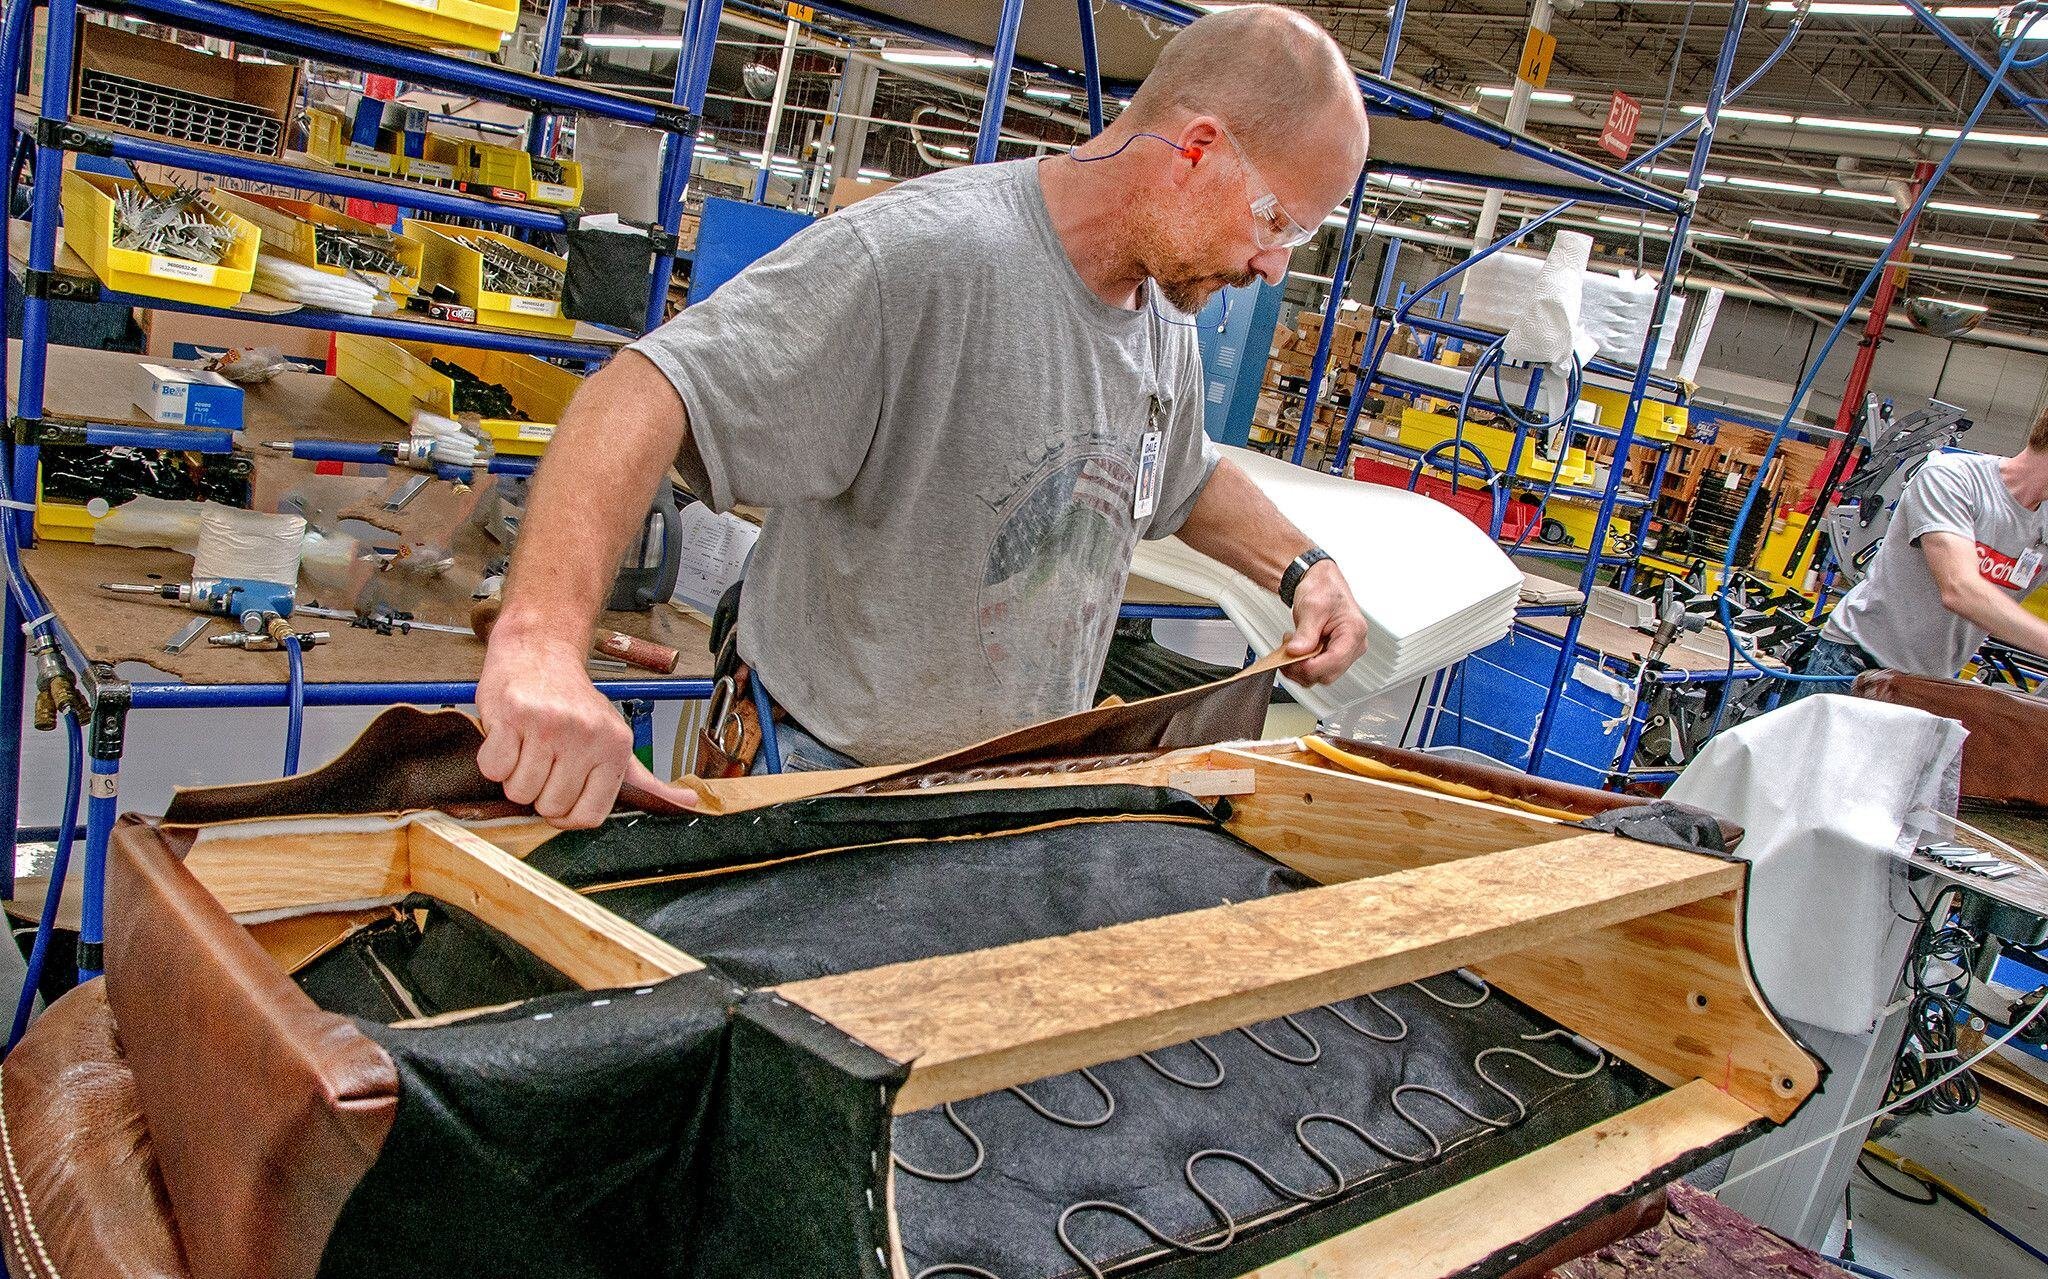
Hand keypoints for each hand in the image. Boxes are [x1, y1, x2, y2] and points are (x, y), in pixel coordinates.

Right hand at [475, 633, 699, 828]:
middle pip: (550, 807)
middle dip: (539, 792)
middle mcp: (586, 735)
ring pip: (519, 792)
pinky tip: (509, 737)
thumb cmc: (575, 703)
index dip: (566, 813)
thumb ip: (647, 779)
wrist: (540, 652)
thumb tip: (689, 802)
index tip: (561, 792)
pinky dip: (494, 760)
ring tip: (527, 746)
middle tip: (543, 760)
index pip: (587, 817)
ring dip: (515, 776)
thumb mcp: (617, 738)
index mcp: (616, 747)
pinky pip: (493, 769)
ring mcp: (549, 725)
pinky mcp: (513, 715)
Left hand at [1282, 559, 1367, 684]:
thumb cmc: (1324, 588)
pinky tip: (1295, 651)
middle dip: (1303, 668)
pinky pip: (1317, 669)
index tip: (1293, 659)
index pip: (1335, 661)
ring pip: (1320, 676)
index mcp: (1354, 632)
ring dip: (1300, 668)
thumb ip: (1305, 632)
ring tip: (1289, 649)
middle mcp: (1353, 645)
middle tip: (1286, 655)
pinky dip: (1301, 665)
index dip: (1311, 666)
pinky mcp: (1332, 654)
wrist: (1321, 582)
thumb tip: (1297, 653)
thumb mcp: (1312, 607)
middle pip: (1328, 674)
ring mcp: (1344, 652)